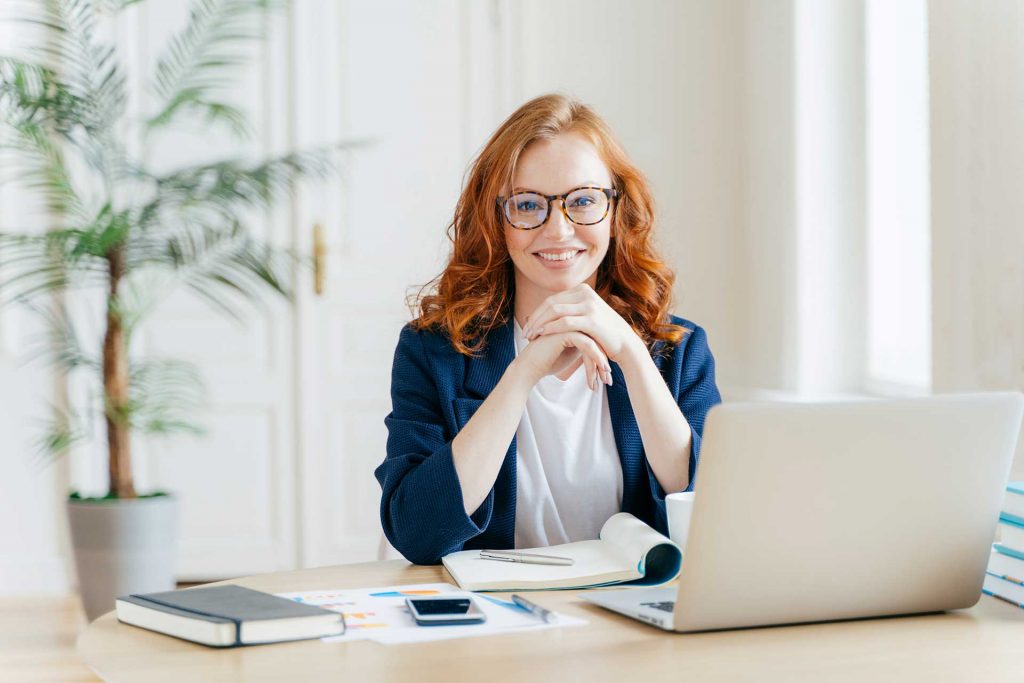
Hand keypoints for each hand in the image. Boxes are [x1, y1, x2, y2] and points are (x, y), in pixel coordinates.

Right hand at [514, 330, 610, 391]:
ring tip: (606, 380)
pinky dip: (595, 360)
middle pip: (596, 340)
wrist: (529, 367)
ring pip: (594, 342)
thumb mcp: (571, 354)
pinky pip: (587, 345)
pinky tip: (598, 373)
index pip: (595, 340)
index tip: (607, 376)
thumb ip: (585, 349)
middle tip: (608, 379)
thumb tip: (604, 356)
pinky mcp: (565, 332)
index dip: (602, 357)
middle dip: (604, 361)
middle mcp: (572, 322)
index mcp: (574, 324)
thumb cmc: (548, 362)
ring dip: (601, 363)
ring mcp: (568, 325)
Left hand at [522, 284, 643, 363]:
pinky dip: (550, 328)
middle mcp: (585, 293)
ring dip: (539, 324)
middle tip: (525, 333)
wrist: (625, 344)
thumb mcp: (586, 316)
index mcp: (582, 290)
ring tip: (530, 336)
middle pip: (551, 303)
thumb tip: (548, 312)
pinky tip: (542, 335)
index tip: (528, 326)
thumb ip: (571, 310)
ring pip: (555, 311)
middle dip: (535, 318)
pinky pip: (565, 322)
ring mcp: (589, 305)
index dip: (537, 313)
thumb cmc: (603, 334)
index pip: (552, 299)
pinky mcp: (592, 319)